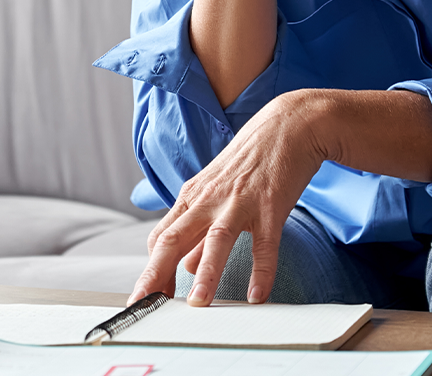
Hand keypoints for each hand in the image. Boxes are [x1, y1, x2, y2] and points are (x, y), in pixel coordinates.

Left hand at [128, 90, 330, 305]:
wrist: (286, 126)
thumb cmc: (249, 162)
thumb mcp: (216, 193)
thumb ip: (198, 230)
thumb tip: (184, 266)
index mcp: (192, 197)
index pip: (161, 237)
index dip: (151, 269)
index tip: (145, 298)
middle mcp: (209, 200)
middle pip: (174, 238)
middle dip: (156, 274)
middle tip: (145, 305)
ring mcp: (239, 202)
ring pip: (215, 240)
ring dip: (205, 273)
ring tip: (198, 304)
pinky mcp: (270, 205)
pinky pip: (265, 243)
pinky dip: (262, 271)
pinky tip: (257, 295)